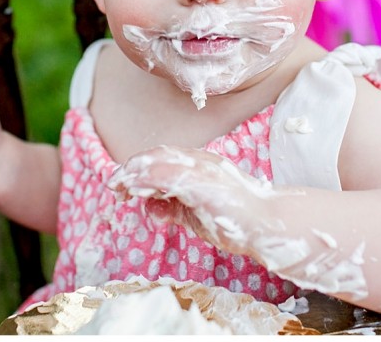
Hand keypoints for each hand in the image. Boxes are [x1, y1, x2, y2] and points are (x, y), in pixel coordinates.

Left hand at [107, 145, 277, 252]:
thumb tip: (149, 207)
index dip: (140, 168)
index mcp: (200, 165)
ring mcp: (202, 169)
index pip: (163, 158)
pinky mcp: (202, 182)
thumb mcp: (196, 215)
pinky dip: (148, 180)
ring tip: (118, 185)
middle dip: (132, 168)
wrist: (267, 225)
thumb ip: (173, 209)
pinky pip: (169, 175)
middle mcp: (200, 161)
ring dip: (135, 172)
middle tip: (113, 184)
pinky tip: (135, 189)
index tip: (122, 184)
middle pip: (158, 155)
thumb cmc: (235, 221)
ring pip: (160, 161)